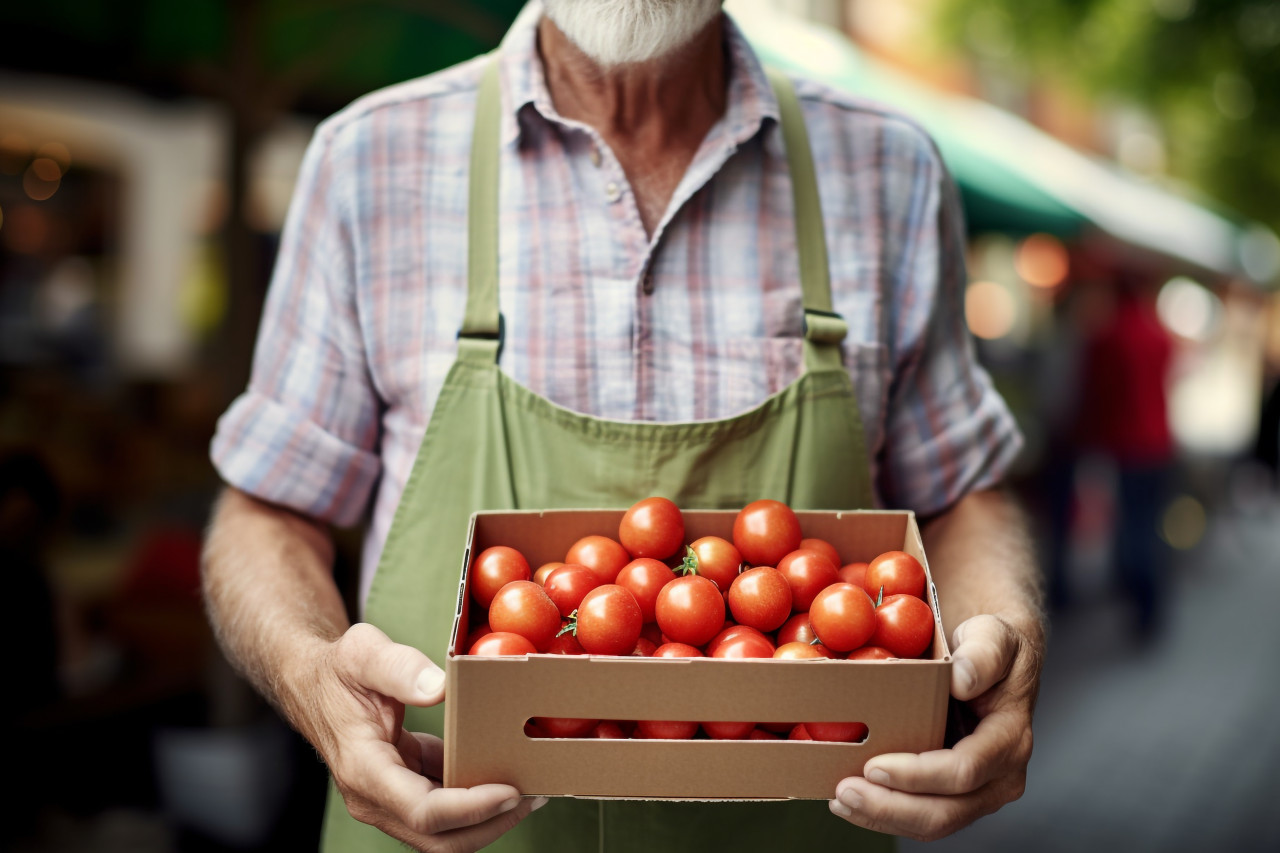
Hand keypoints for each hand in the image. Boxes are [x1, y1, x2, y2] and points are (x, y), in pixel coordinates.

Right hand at [287, 622, 545, 851]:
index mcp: (364, 769)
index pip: (422, 811)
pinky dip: (475, 800)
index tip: (510, 790)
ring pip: (444, 834)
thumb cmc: (337, 669)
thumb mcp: (363, 652)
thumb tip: (441, 686)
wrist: (312, 684)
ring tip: (530, 788)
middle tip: (533, 794)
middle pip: (439, 839)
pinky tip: (505, 773)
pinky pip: (443, 809)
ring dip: (487, 819)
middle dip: (490, 825)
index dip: (470, 809)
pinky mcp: (402, 790)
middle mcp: (374, 797)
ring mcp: (388, 800)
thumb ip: (399, 667)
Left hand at [829, 613, 1042, 840]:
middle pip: (946, 811)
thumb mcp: (993, 637)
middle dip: (891, 807)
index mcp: (1010, 739)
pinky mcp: (956, 795)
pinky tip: (853, 802)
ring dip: (882, 817)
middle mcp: (1000, 776)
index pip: (964, 769)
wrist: (995, 660)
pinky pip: (922, 817)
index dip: (918, 774)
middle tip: (845, 791)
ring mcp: (979, 792)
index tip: (874, 765)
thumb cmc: (991, 646)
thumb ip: (984, 654)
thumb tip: (961, 679)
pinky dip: (885, 814)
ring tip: (840, 799)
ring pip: (932, 823)